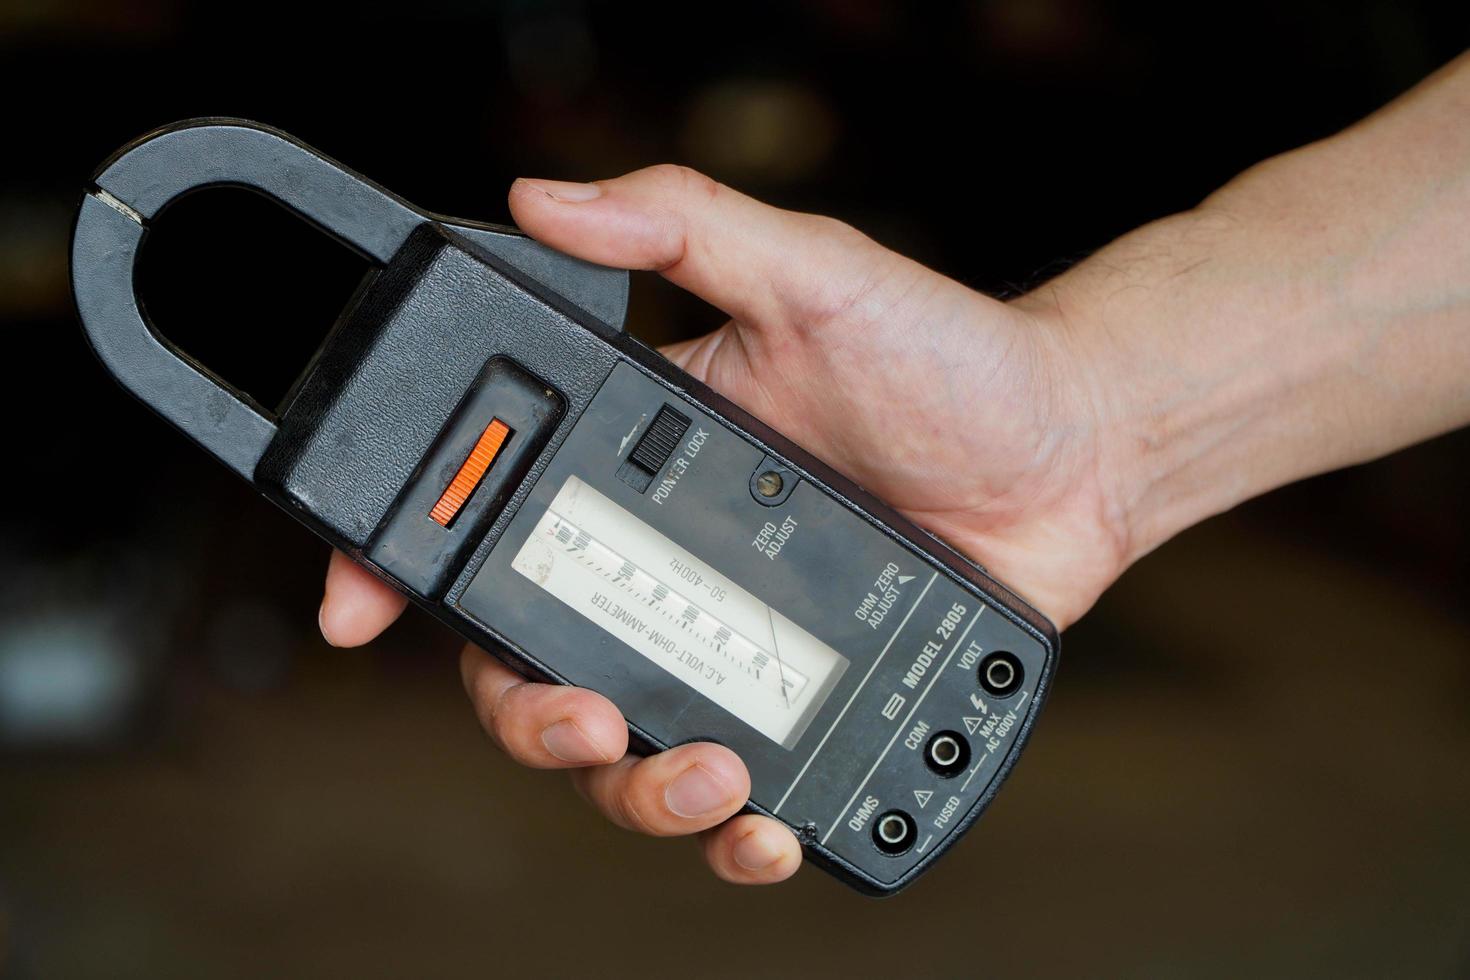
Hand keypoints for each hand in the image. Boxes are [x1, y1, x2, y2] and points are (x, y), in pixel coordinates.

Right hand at [320, 164, 1126, 884]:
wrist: (1076, 450)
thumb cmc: (948, 362)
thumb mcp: (815, 275)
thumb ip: (688, 226)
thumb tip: (546, 193)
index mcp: (645, 467)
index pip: (496, 521)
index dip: (405, 566)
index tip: (359, 608)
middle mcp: (673, 567)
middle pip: (536, 668)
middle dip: (528, 717)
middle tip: (589, 717)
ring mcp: (738, 647)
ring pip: (626, 753)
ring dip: (634, 793)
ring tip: (708, 778)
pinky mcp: (807, 706)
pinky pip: (742, 798)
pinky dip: (736, 841)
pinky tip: (768, 831)